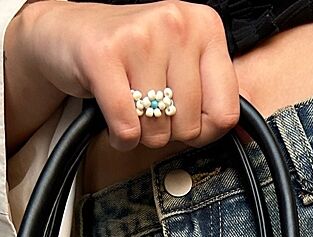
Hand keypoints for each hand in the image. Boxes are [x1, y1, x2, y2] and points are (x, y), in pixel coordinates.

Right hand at [5, 0, 240, 153]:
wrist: (67, 33)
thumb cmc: (130, 57)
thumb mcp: (182, 66)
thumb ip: (214, 95)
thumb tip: (246, 136)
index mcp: (206, 26)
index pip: (226, 112)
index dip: (203, 131)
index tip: (183, 119)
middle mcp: (177, 23)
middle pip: (190, 126)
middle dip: (166, 131)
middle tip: (146, 106)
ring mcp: (141, 35)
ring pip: (157, 130)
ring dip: (139, 133)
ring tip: (128, 104)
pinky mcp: (104, 54)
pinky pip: (126, 128)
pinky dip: (118, 137)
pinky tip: (111, 116)